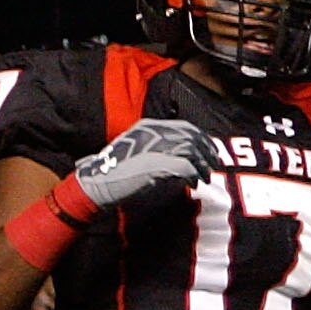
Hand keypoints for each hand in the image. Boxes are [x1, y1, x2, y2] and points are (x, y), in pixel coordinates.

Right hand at [67, 118, 221, 211]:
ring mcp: (153, 146)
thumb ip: (162, 149)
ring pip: (191, 150)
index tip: (211, 151)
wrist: (96, 183)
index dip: (202, 138)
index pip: (184, 127)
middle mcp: (152, 132)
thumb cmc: (118, 171)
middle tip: (214, 165)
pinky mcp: (155, 163)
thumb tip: (188, 157)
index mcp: (148, 127)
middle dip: (207, 152)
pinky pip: (186, 166)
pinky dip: (194, 174)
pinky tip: (193, 182)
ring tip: (204, 177)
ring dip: (202, 165)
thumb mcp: (140, 152)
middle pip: (191, 136)